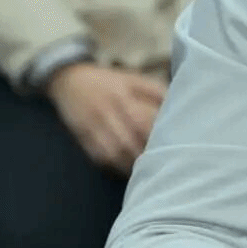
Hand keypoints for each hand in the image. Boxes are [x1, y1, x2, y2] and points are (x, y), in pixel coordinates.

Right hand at [46, 63, 165, 174]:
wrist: (69, 79)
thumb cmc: (109, 81)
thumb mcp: (134, 78)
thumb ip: (156, 91)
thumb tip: (177, 108)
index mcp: (123, 94)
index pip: (143, 119)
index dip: (157, 134)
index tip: (172, 143)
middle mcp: (106, 110)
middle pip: (129, 140)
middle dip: (146, 153)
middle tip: (162, 161)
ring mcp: (92, 125)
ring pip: (114, 152)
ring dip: (131, 163)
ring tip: (146, 168)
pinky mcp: (82, 136)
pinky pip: (99, 156)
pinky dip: (114, 165)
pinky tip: (127, 169)